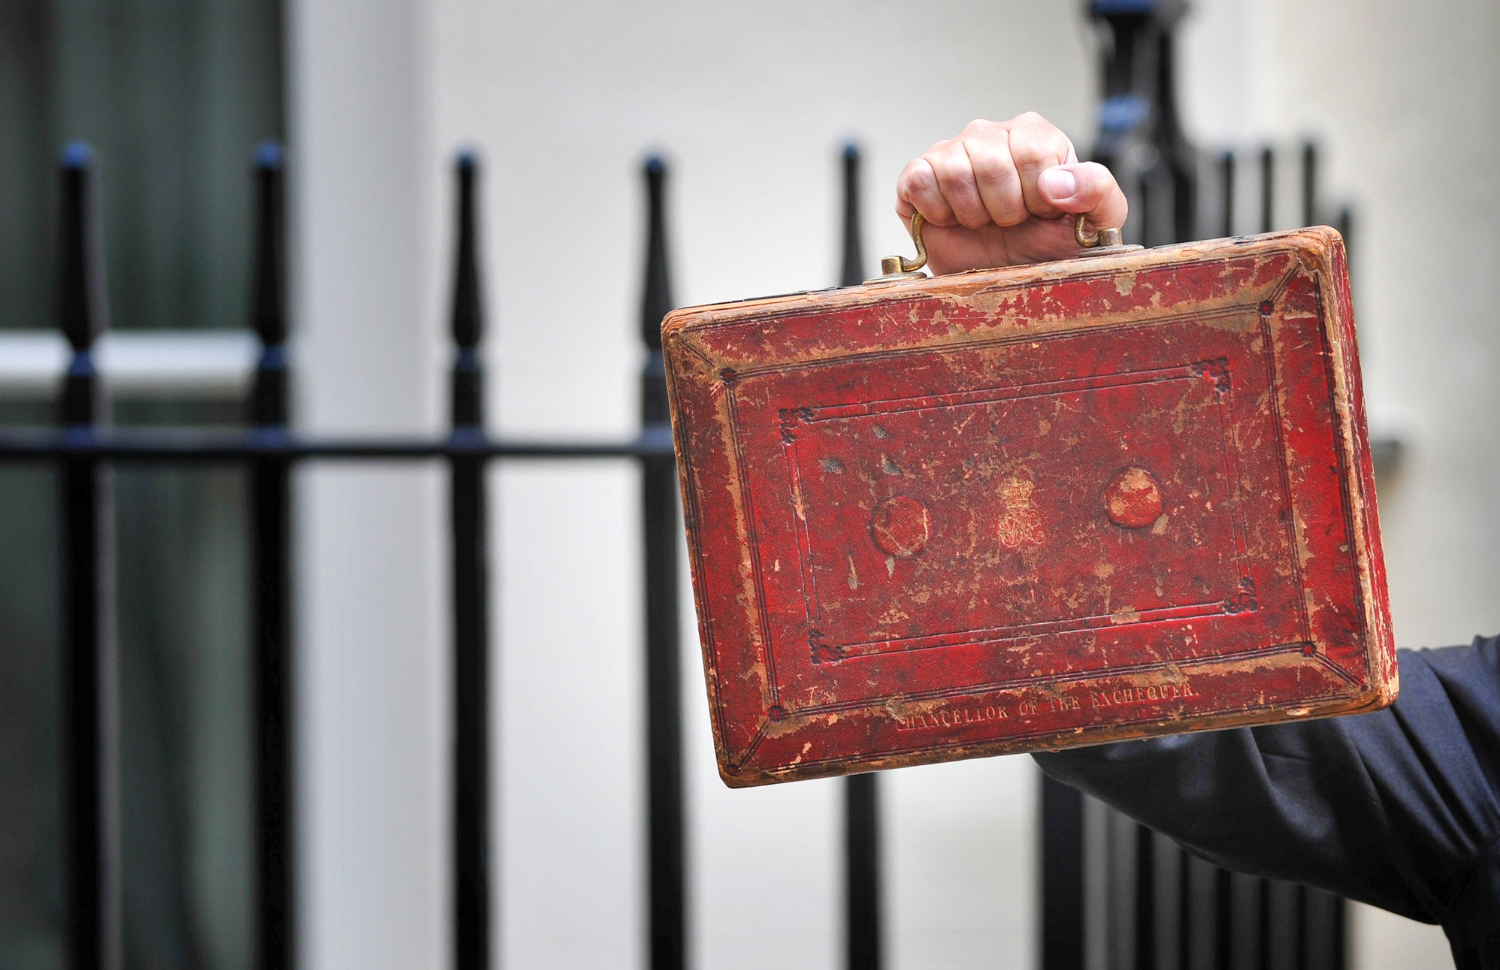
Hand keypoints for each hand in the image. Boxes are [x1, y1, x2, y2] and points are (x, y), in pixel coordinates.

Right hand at [895, 112, 1127, 273]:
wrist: (1004, 277)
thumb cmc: (1047, 247)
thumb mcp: (1095, 223)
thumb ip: (1098, 192)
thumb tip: (1057, 182)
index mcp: (1034, 135)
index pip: (1033, 151)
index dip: (1037, 197)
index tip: (1040, 214)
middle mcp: (990, 134)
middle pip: (993, 164)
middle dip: (1005, 210)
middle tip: (1009, 223)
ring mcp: (951, 152)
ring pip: (955, 173)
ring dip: (972, 214)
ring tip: (982, 222)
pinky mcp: (917, 176)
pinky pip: (918, 182)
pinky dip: (936, 212)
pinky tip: (952, 221)